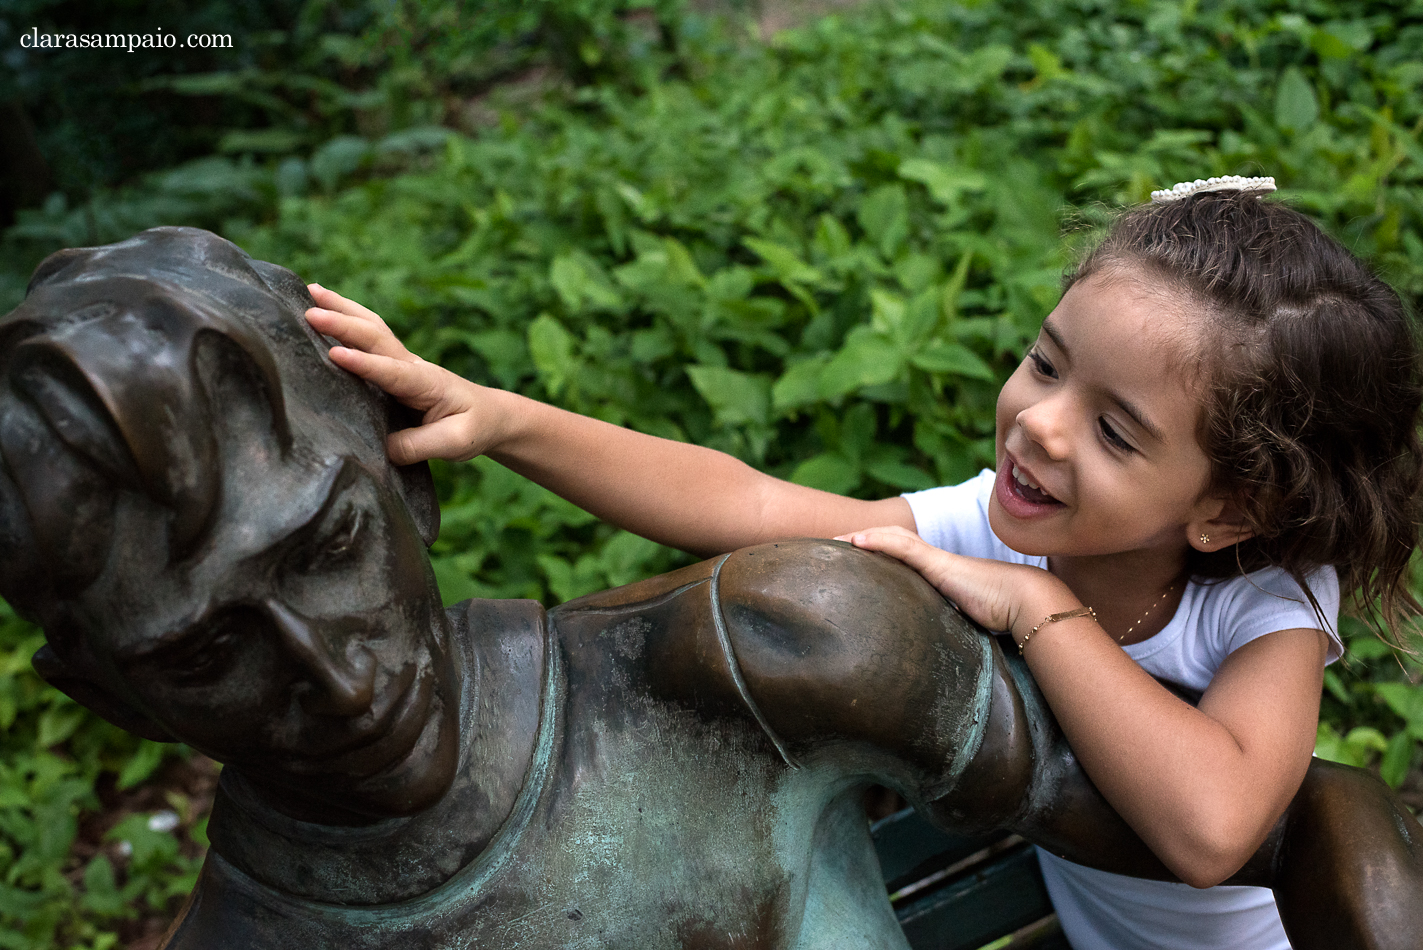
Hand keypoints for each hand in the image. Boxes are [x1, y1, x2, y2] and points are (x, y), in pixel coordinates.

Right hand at [305, 285, 505, 463]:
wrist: (490, 416)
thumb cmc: (473, 428)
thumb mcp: (454, 443)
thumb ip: (416, 446)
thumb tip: (380, 448)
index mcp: (426, 383)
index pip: (391, 371)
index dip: (364, 363)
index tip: (335, 354)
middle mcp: (411, 366)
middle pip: (375, 337)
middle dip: (342, 323)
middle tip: (308, 312)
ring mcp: (402, 363)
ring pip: (371, 328)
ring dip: (342, 308)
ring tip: (310, 290)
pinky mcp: (394, 367)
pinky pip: (368, 339)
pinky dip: (346, 319)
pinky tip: (326, 310)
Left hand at [837, 525, 1073, 638]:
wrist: (1024, 603)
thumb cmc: (1000, 616)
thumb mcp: (960, 624)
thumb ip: (943, 630)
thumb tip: (927, 656)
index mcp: (935, 575)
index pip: (897, 557)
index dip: (871, 554)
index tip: (845, 563)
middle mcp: (932, 562)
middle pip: (888, 541)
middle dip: (857, 541)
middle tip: (828, 546)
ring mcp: (935, 560)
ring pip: (891, 538)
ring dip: (859, 537)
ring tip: (833, 540)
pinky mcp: (939, 563)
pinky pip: (904, 547)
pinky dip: (878, 541)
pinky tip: (856, 542)